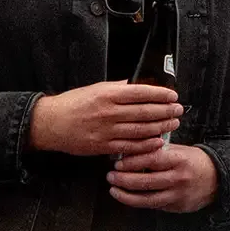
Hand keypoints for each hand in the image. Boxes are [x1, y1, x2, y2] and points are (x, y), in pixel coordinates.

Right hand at [28, 81, 182, 156]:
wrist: (50, 124)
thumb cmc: (73, 104)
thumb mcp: (95, 88)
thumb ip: (118, 87)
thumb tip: (139, 84)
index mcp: (107, 94)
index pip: (141, 93)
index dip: (160, 94)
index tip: (173, 95)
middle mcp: (108, 112)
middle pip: (144, 112)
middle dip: (165, 111)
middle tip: (178, 110)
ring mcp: (106, 131)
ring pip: (140, 130)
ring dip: (160, 127)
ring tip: (173, 123)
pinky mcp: (103, 147)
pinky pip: (130, 147)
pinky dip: (146, 145)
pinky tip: (158, 141)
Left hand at [107, 145, 218, 212]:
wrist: (217, 179)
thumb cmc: (194, 161)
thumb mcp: (179, 150)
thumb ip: (158, 151)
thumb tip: (131, 151)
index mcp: (179, 160)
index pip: (151, 160)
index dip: (132, 162)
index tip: (118, 163)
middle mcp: (178, 178)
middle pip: (146, 181)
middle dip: (124, 180)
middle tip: (110, 176)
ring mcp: (177, 195)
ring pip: (147, 199)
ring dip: (127, 196)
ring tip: (114, 190)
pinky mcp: (177, 207)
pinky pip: (154, 206)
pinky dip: (139, 202)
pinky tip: (128, 197)